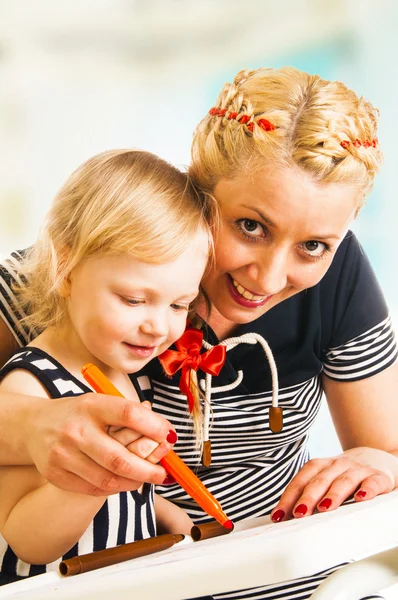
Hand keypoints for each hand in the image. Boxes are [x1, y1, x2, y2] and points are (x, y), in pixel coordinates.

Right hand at [25, 392, 175, 495]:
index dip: (154, 426)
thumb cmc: (78, 414)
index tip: (170, 435)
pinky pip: (94, 489)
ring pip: (108, 479)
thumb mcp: (101, 403)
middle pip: (120, 458)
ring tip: (145, 478)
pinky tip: (123, 481)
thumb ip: (131, 415)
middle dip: (149, 470)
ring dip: (134, 482)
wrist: (33, 425)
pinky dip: (114, 488)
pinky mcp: (56, 474)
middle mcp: (76, 430)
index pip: (128, 414)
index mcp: (92, 405)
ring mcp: (63, 454)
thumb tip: (165, 431)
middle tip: (164, 474)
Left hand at [270, 446, 397, 521]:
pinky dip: (367, 490)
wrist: (377, 457)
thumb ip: (309, 494)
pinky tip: (361, 498)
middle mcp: (337, 465)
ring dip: (333, 494)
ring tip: (325, 508)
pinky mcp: (378, 477)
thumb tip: (286, 517)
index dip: (289, 497)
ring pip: (344, 481)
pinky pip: (372, 482)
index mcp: (321, 466)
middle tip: (299, 513)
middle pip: (320, 480)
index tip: (279, 515)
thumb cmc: (344, 475)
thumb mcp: (326, 479)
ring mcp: (358, 470)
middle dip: (308, 497)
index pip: (301, 480)